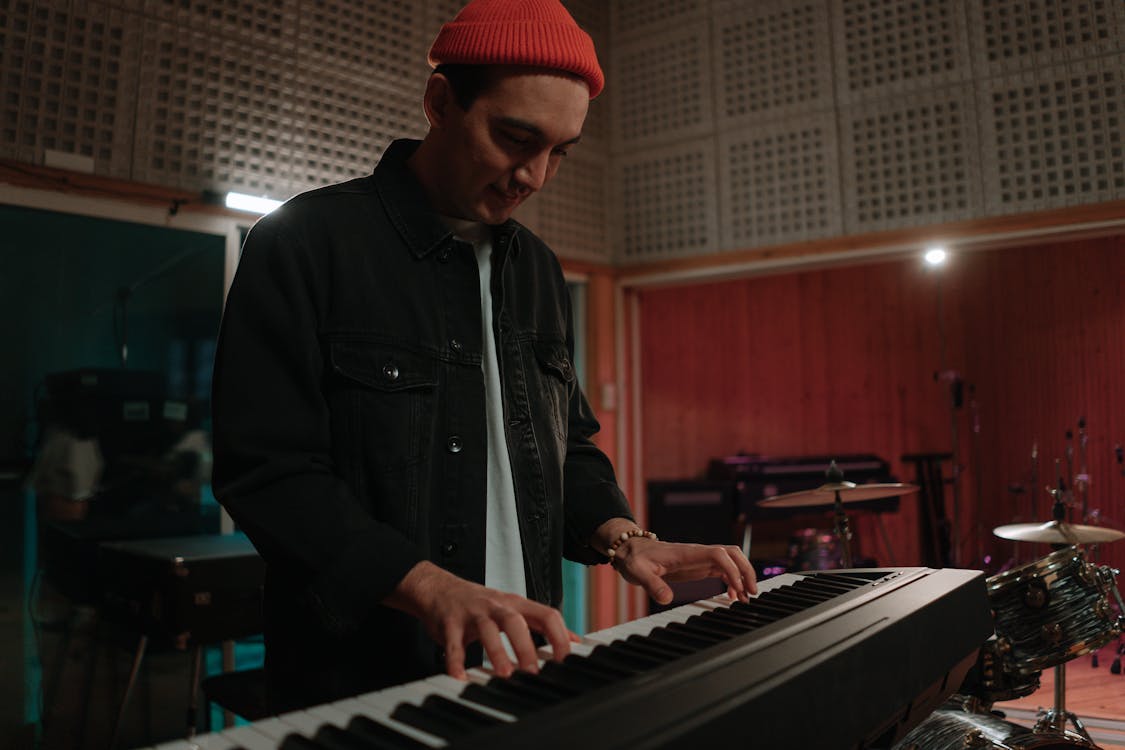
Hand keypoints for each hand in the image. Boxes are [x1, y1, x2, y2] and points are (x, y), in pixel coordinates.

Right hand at [384, 561, 576, 679]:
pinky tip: (460, 678)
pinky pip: (454, 644)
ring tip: (504, 675)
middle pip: (516, 621)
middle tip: (533, 673)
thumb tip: (573, 639)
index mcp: (516, 604)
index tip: (567, 662)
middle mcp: (496, 606)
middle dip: (526, 647)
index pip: (546, 615)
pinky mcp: (450, 623)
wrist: (438, 589)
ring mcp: (473, 613)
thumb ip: (541, 623)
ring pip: (487, 630)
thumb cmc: (479, 603)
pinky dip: (456, 662)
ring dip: (497, 652)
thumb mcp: (513, 608)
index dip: (560, 636)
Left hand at [610, 537, 757, 605]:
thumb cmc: (634, 557)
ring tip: (746, 598)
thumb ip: (652, 584)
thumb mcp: (638, 572)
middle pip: (732, 553)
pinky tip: (732, 596)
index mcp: (687, 553)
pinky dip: (732, 581)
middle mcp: (698, 553)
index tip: (737, 588)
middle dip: (746, 570)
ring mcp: (699, 559)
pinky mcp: (698, 566)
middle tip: (752, 593)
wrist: (630, 549)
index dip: (732, 569)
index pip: (718, 553)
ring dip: (742, 576)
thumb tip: (666, 599)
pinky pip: (722, 570)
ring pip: (731, 561)